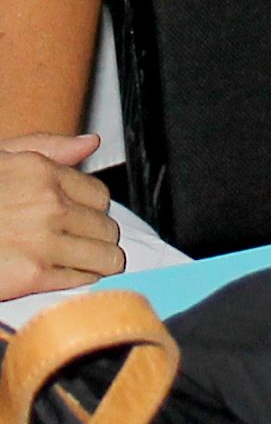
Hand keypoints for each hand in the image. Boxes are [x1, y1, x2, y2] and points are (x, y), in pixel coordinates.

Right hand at [0, 132, 124, 297]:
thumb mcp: (3, 157)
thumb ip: (48, 148)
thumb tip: (88, 143)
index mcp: (42, 172)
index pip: (100, 195)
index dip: (92, 208)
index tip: (82, 216)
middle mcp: (49, 204)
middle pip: (106, 227)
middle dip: (97, 236)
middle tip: (79, 241)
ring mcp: (43, 241)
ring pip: (105, 256)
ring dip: (97, 260)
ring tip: (79, 259)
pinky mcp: (34, 276)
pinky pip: (82, 280)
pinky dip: (79, 280)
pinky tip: (62, 273)